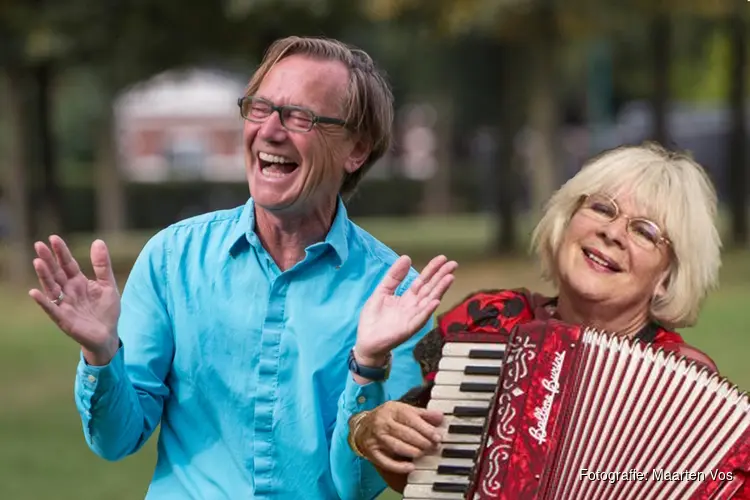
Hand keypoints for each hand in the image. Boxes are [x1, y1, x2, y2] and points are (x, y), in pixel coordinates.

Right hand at [28, 235, 120, 365]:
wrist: (108, 334)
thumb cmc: (106, 310)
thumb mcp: (108, 284)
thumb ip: (102, 265)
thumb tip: (98, 241)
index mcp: (79, 282)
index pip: (68, 264)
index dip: (61, 252)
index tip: (53, 238)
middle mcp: (68, 291)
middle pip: (56, 273)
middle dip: (48, 259)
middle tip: (39, 244)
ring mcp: (64, 304)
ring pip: (51, 287)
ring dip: (44, 275)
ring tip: (37, 261)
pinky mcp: (63, 319)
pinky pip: (51, 308)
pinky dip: (43, 301)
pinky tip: (34, 292)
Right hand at [353, 401, 443, 473]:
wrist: (362, 427)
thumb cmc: (387, 418)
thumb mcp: (403, 410)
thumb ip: (422, 414)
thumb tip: (440, 416)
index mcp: (392, 409)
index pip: (411, 419)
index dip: (426, 429)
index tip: (437, 437)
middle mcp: (382, 422)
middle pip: (406, 434)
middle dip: (423, 442)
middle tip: (433, 447)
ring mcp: (376, 438)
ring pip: (398, 447)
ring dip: (414, 452)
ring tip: (424, 454)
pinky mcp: (372, 452)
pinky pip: (387, 462)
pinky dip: (400, 466)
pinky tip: (411, 467)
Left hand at [355, 255, 456, 364]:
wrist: (366, 340)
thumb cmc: (373, 318)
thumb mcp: (382, 291)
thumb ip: (394, 276)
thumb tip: (406, 258)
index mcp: (407, 297)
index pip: (422, 281)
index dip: (432, 270)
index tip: (442, 258)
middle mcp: (413, 306)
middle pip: (430, 288)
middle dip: (441, 276)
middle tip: (453, 264)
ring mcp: (413, 317)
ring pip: (429, 301)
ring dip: (440, 290)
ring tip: (449, 278)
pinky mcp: (408, 328)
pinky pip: (420, 318)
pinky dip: (427, 310)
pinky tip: (435, 301)